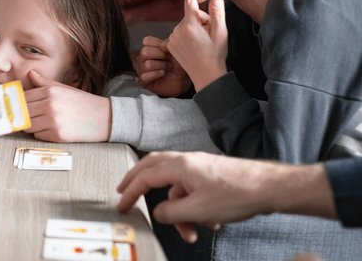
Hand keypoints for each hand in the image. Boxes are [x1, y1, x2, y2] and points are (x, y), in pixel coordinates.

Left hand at [22, 70, 110, 142]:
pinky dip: (40, 134)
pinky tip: (50, 129)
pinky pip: (38, 136)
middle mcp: (50, 105)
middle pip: (22, 112)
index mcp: (50, 91)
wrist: (103, 118)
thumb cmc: (81, 102)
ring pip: (27, 125)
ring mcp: (53, 121)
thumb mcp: (63, 88)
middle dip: (20, 115)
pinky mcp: (57, 135)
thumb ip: (44, 83)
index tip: (13, 106)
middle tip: (23, 116)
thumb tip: (30, 73)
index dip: (16, 103)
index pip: (22, 98)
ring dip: (30, 125)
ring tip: (40, 122)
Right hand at [116, 152, 277, 242]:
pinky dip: (194, 207)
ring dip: (179, 210)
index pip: (144, 177)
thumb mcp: (198, 210)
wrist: (269, 188)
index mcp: (180, 166)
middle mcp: (187, 161)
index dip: (130, 191)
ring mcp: (199, 166)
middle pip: (153, 168)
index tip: (122, 203)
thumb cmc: (238, 194)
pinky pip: (192, 190)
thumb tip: (158, 213)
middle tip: (126, 192)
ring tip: (190, 230)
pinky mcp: (211, 175)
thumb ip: (171, 213)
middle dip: (138, 182)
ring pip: (176, 185)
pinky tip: (209, 222)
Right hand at [136, 35, 190, 96]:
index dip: (159, 45)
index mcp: (149, 47)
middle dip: (161, 56)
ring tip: (167, 68)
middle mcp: (142, 58)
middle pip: (145, 52)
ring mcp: (141, 69)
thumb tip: (162, 46)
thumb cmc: (178, 64)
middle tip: (169, 60)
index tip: (168, 50)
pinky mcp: (143, 81)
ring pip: (147, 65)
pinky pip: (144, 77)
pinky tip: (162, 73)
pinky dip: (156, 74)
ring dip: (161, 66)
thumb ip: (169, 44)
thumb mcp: (176, 50)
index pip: (147, 41)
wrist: (183, 79)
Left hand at [166, 0, 227, 90]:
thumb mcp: (221, 33)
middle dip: (201, 21)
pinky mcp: (169, 44)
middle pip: (191, 16)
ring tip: (202, 44)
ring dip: (194, 30)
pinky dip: (187, 37)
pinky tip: (193, 47)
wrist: (206, 75)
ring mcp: (172, 37)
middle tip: (209, 36)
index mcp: (190, 24)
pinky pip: (179, 34)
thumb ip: (218, 13)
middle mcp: (178, 29)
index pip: (190, 2)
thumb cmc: (216, 54)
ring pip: (186, 25)